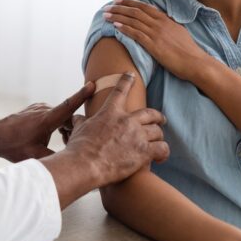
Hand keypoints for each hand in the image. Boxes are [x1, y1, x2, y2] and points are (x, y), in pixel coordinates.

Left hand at [0, 83, 96, 161]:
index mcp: (46, 119)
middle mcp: (44, 110)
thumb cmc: (14, 147)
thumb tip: (74, 163)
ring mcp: (40, 107)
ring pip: (60, 116)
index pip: (67, 106)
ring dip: (65, 127)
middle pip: (68, 116)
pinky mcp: (37, 108)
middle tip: (72, 142)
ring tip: (58, 142)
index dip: (81, 96)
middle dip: (75, 128)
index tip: (92, 84)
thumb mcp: (35, 156)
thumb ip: (56, 158)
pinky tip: (49, 136)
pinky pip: (53, 114)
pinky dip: (56, 124)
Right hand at [62, 73, 168, 187]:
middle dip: (158, 116)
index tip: (131, 75)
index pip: (120, 91)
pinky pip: (162, 148)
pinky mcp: (144, 152)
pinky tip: (160, 157)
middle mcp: (127, 121)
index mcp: (110, 112)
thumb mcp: (79, 129)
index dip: (126, 81)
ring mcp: (137, 136)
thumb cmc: (80, 148)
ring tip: (158, 143)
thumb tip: (76, 118)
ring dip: (158, 137)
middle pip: (150, 113)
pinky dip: (163, 153)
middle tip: (161, 119)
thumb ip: (81, 122)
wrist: (85, 164)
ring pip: (157, 132)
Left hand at [102, 0, 208, 80]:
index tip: (118, 1)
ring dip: (118, 17)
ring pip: (133, 21)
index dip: (130, 3)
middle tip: (107, 6)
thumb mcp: (178, 32)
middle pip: (136, 11)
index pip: (144, 7)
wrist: (196, 62)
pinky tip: (115, 26)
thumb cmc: (188, 51)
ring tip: (106, 15)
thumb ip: (168, 25)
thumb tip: (161, 21)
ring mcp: (156, 33)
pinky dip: (125, 28)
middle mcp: (160, 23)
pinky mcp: (154, 45)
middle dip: (119, 8)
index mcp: (166, 19)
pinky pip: (136, 33)